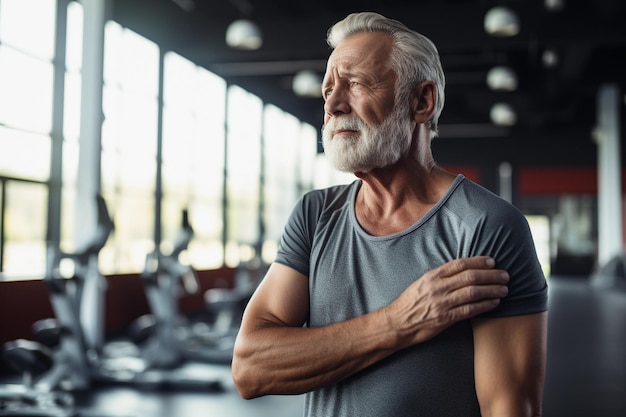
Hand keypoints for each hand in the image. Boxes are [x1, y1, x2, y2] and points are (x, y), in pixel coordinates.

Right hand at [384, 256, 507, 346]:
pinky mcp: (445, 318)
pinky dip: (484, 305)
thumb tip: (461, 271)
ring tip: (504, 289)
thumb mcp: (421, 283)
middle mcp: (437, 287)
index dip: (478, 261)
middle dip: (491, 275)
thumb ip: (439, 277)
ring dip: (492, 290)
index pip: (460, 264)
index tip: (492, 261)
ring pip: (473, 292)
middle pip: (470, 277)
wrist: (397, 323)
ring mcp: (441, 303)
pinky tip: (494, 303)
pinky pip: (470, 310)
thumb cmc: (409, 303)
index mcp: (432, 276)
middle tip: (505, 275)